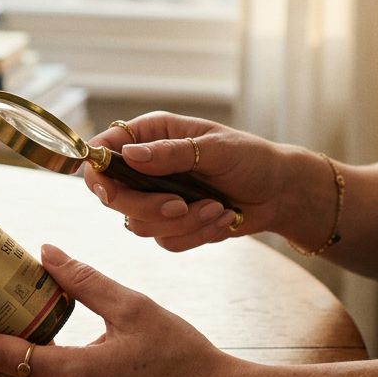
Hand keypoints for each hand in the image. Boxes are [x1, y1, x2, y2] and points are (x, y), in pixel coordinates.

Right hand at [84, 112, 295, 250]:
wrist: (279, 192)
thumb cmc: (251, 158)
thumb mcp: (215, 148)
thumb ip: (171, 153)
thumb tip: (130, 155)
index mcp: (152, 135)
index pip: (105, 151)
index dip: (98, 173)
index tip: (110, 192)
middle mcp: (148, 167)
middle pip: (114, 197)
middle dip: (146, 207)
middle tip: (178, 205)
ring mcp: (158, 198)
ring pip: (140, 225)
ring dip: (182, 222)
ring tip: (218, 208)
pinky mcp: (173, 225)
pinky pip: (167, 241)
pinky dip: (197, 234)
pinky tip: (222, 218)